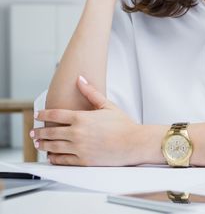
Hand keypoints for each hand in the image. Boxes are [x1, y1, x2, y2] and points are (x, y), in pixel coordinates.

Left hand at [31, 76, 147, 165]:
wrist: (134, 142)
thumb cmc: (123, 124)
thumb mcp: (107, 105)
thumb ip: (91, 92)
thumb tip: (80, 79)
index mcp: (81, 118)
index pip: (54, 115)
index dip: (43, 114)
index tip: (38, 115)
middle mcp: (77, 133)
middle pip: (50, 132)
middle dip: (39, 132)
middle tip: (33, 132)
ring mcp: (79, 148)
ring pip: (53, 147)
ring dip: (43, 145)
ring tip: (39, 144)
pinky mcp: (83, 161)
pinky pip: (63, 160)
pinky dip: (54, 158)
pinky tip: (51, 156)